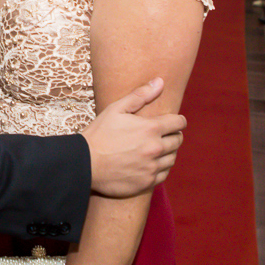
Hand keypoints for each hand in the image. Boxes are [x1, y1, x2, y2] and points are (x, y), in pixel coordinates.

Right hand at [82, 78, 184, 197]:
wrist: (85, 163)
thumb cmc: (99, 133)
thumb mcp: (116, 109)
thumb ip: (140, 95)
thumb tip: (160, 82)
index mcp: (151, 128)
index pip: (179, 123)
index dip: (178, 120)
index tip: (174, 121)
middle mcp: (156, 148)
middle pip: (178, 141)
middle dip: (173, 135)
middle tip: (163, 134)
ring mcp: (152, 167)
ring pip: (172, 158)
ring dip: (168, 152)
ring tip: (156, 149)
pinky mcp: (147, 182)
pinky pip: (164, 174)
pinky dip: (161, 168)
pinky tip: (150, 163)